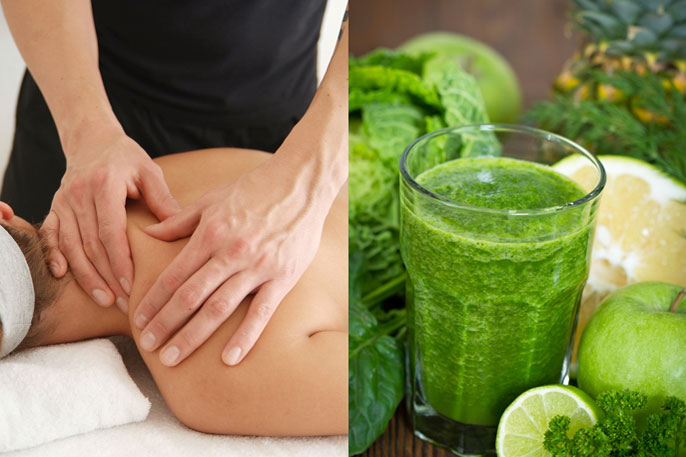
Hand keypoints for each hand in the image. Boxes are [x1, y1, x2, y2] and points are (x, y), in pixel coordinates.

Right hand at [43, 127, 179, 311]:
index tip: (132, 285)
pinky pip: (49, 236)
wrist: (93, 140)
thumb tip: (180, 229)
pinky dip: (54, 256)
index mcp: (104, 185)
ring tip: (105, 300)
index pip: (110, 231)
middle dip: (108, 277)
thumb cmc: (127, 160)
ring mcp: (63, 201)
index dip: (120, 261)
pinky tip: (63, 276)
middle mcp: (79, 194)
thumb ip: (163, 200)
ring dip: (86, 276)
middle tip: (126, 303)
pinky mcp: (54, 207)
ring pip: (71, 246)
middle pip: (91, 245)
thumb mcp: (150, 172)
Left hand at [134, 155, 329, 365]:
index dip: (152, 301)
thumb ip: (179, 221)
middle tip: (147, 346)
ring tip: (173, 357)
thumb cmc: (254, 189)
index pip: (173, 275)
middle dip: (165, 324)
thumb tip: (148, 232)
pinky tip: (229, 358)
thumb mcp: (212, 199)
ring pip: (219, 308)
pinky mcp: (283, 277)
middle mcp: (231, 253)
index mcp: (210, 234)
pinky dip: (245, 337)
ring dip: (193, 336)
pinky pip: (262, 312)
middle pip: (190, 296)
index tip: (137, 320)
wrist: (301, 184)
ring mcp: (258, 267)